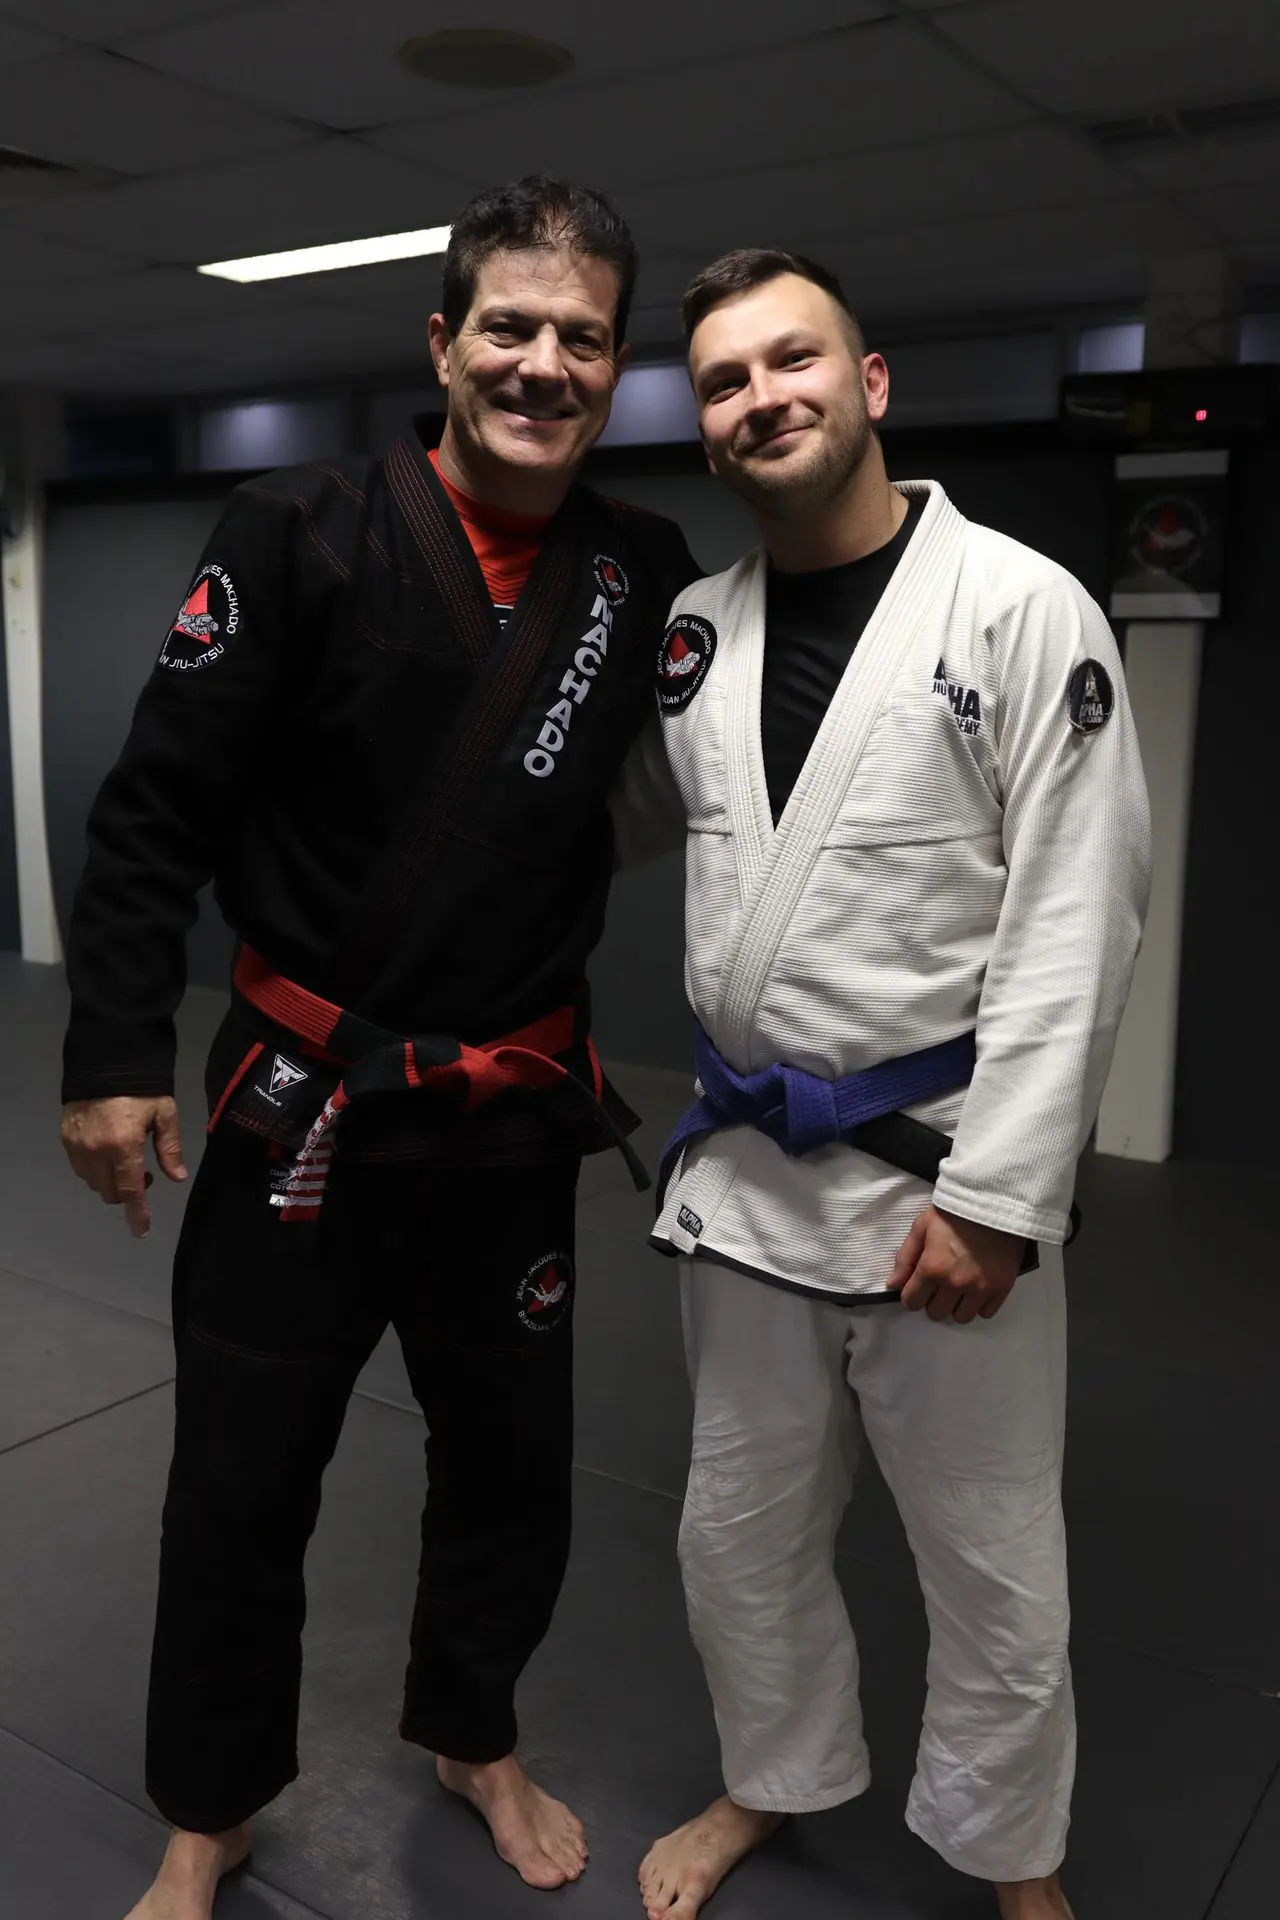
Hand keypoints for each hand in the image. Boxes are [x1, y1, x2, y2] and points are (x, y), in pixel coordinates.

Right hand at [60, 1095, 187, 1239]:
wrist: (105, 1061)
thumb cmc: (142, 1087)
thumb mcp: (164, 1113)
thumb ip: (169, 1148)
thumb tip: (177, 1177)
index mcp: (123, 1146)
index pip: (130, 1190)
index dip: (137, 1213)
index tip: (140, 1231)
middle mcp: (96, 1151)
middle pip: (110, 1192)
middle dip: (127, 1192)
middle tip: (143, 1172)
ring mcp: (77, 1146)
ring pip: (93, 1183)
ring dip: (110, 1181)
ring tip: (124, 1160)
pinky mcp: (65, 1139)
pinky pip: (80, 1168)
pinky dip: (95, 1170)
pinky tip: (107, 1154)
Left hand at [889, 1204, 1024, 1323]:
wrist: (994, 1202)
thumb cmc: (953, 1213)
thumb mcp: (921, 1227)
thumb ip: (905, 1258)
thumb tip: (892, 1285)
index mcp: (932, 1268)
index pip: (912, 1302)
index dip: (911, 1295)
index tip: (917, 1287)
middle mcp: (955, 1284)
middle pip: (936, 1313)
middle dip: (933, 1301)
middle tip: (939, 1285)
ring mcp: (980, 1288)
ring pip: (961, 1317)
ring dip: (956, 1306)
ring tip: (958, 1290)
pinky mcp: (1002, 1288)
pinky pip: (986, 1313)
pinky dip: (979, 1305)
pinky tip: (976, 1290)